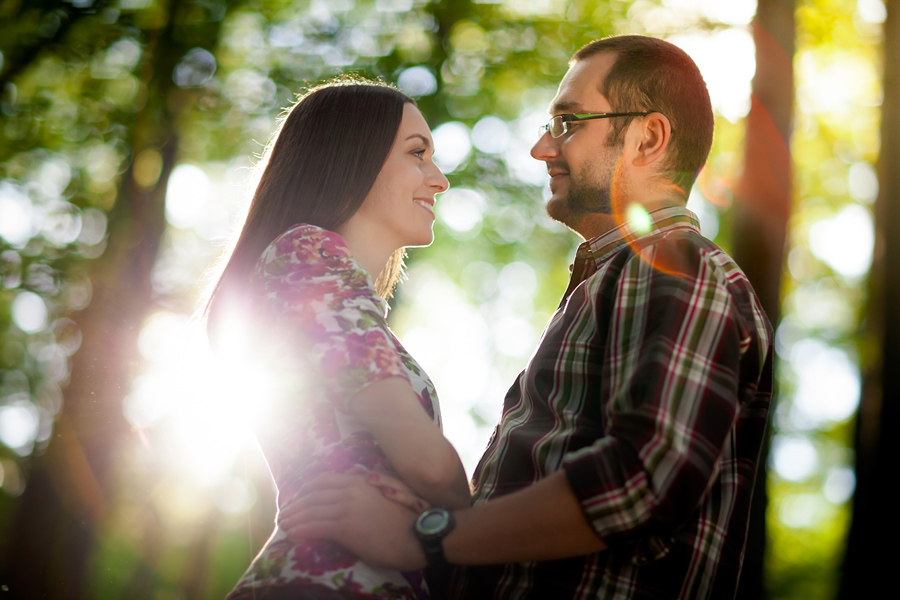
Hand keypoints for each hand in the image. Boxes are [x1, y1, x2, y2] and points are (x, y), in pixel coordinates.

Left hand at [277, 472, 426, 570]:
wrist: (418, 535)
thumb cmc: (409, 517)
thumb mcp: (391, 491)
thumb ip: (373, 484)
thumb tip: (365, 480)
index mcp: (361, 480)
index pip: (324, 480)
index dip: (306, 489)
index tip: (298, 497)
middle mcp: (351, 489)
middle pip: (313, 494)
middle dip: (295, 504)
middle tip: (284, 513)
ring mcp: (347, 507)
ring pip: (311, 510)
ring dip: (294, 518)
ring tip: (284, 524)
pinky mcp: (345, 527)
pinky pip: (315, 526)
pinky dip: (300, 529)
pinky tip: (292, 534)